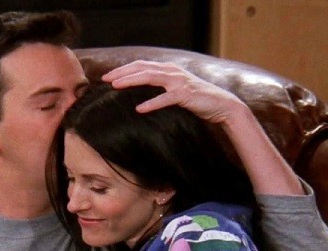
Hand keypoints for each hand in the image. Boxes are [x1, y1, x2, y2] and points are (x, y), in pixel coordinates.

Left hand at [102, 60, 246, 124]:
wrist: (222, 105)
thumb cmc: (197, 99)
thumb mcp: (177, 89)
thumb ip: (162, 86)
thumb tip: (142, 93)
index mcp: (169, 69)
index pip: (142, 65)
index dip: (124, 69)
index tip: (108, 75)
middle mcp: (172, 71)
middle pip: (142, 68)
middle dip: (122, 72)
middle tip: (105, 78)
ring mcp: (179, 81)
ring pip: (150, 77)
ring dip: (131, 81)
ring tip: (116, 86)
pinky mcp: (185, 94)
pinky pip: (165, 98)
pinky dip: (151, 103)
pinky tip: (139, 109)